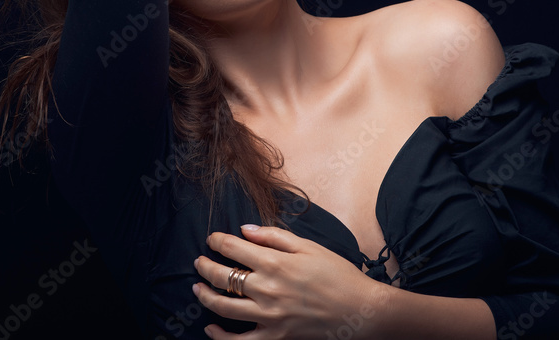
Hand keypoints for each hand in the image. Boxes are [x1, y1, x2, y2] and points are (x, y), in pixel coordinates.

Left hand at [192, 224, 383, 338]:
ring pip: (223, 307)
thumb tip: (245, 229)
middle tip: (199, 262)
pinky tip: (211, 328)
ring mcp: (269, 316)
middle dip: (205, 267)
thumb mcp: (309, 246)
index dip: (217, 241)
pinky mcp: (275, 337)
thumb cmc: (338, 274)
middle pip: (222, 277)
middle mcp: (267, 289)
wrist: (360, 310)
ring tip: (198, 288)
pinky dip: (221, 336)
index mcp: (275, 262)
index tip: (212, 239)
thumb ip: (274, 237)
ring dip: (205, 297)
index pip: (233, 248)